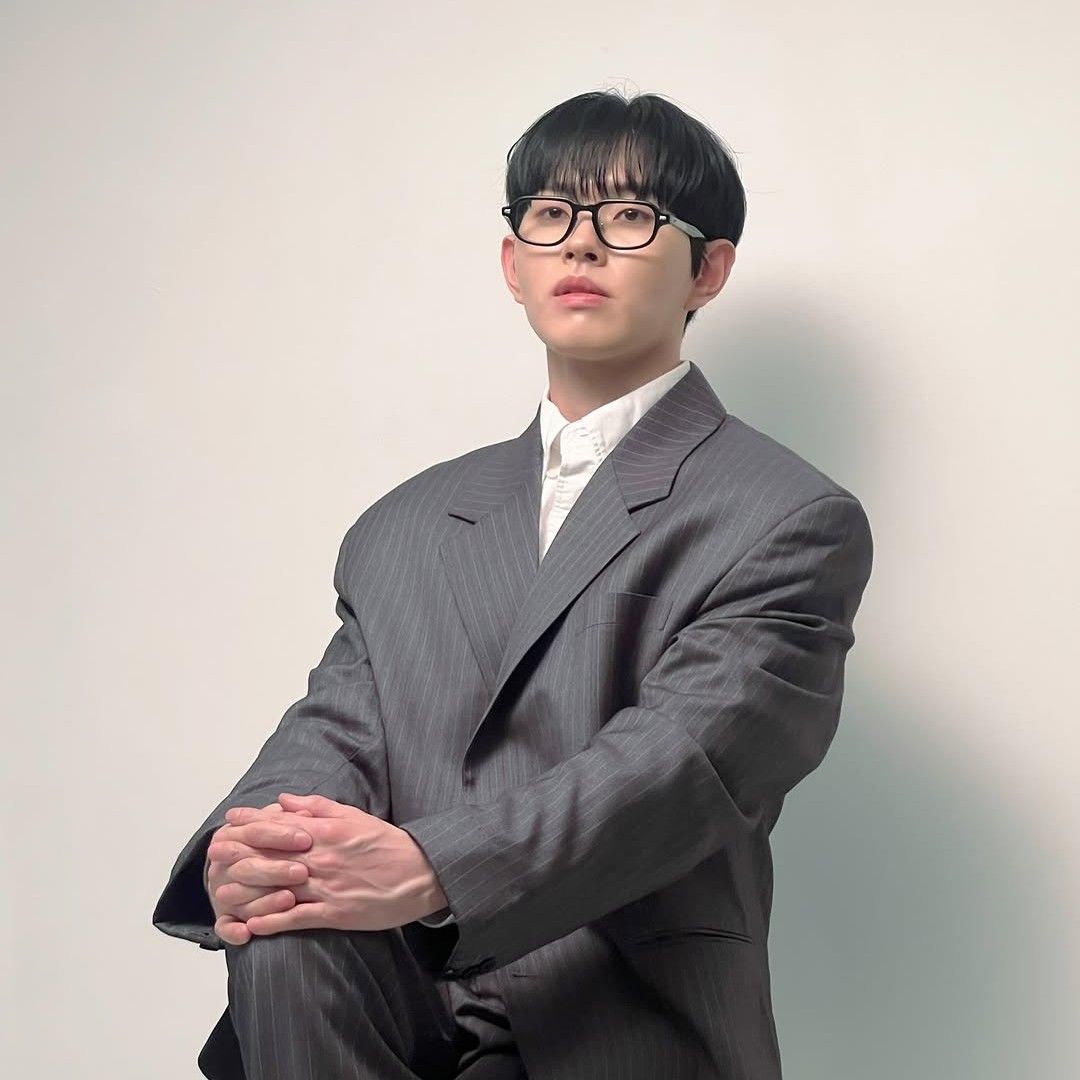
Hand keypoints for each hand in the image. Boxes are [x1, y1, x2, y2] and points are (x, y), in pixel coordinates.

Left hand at [221, 792, 447, 937]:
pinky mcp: (335, 913)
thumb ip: (318, 807)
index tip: (229, 821)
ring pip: (278, 889)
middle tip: (214, 853)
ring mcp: (326, 887)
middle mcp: (320, 858)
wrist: (420, 873)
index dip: (250, 823)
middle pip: (271, 856)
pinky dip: (272, 921)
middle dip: (240, 853)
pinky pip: (297, 919)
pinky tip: (252, 925)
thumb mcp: (354, 817)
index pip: (279, 826)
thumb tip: (285, 800)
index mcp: (326, 833)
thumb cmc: (387, 843)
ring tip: (221, 892)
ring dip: (248, 891)